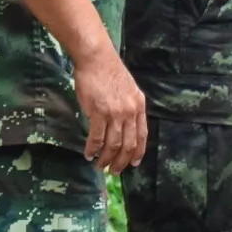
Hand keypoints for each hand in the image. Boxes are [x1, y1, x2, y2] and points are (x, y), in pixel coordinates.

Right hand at [75, 49, 146, 173]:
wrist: (97, 59)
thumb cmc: (110, 73)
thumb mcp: (128, 91)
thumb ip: (128, 108)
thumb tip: (123, 126)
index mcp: (139, 106)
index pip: (142, 135)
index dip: (138, 151)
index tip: (133, 163)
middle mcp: (130, 112)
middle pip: (129, 144)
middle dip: (121, 161)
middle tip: (114, 171)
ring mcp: (115, 113)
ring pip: (113, 144)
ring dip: (106, 158)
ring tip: (100, 165)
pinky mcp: (99, 112)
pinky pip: (97, 137)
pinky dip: (93, 149)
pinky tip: (88, 154)